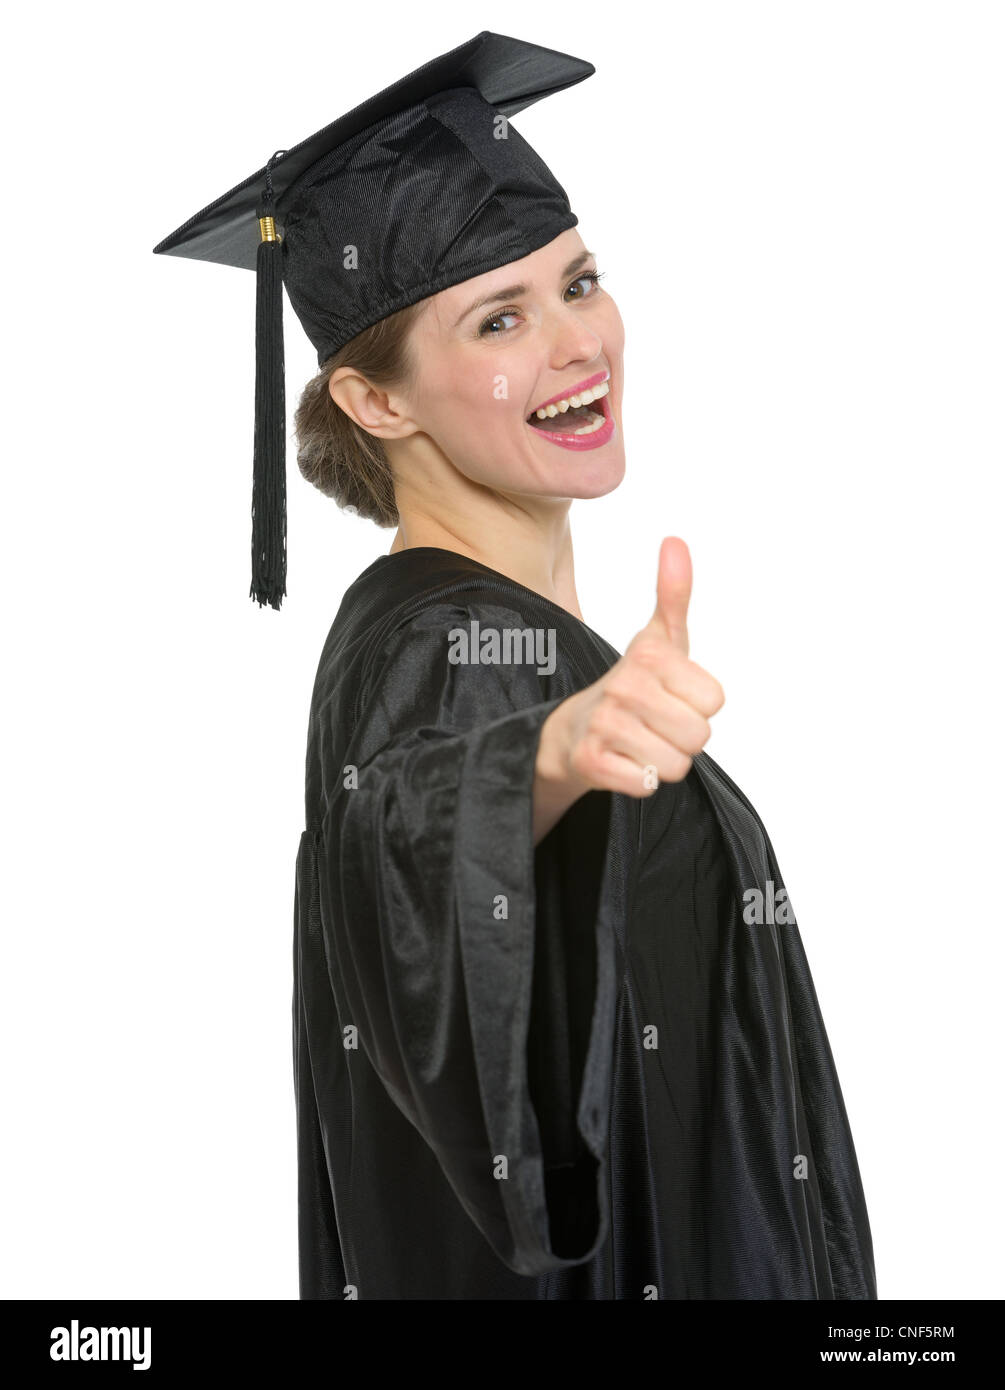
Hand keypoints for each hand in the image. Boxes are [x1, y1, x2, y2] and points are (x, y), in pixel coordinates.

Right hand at [536, 538, 724, 823]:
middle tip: (655, 725)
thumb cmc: (630, 686)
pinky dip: (639, 781)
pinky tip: (623, 762)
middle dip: (683, 738)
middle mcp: (623, 687)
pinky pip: (647, 785)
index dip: (697, 705)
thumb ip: (674, 594)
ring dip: (662, 761)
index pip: (715, 701)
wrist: (568, 732)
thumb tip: (675, 540)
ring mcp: (605, 725)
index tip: (670, 697)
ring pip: (676, 764)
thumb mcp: (657, 640)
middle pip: (699, 736)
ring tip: (640, 743)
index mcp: (648, 657)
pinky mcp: (592, 763)